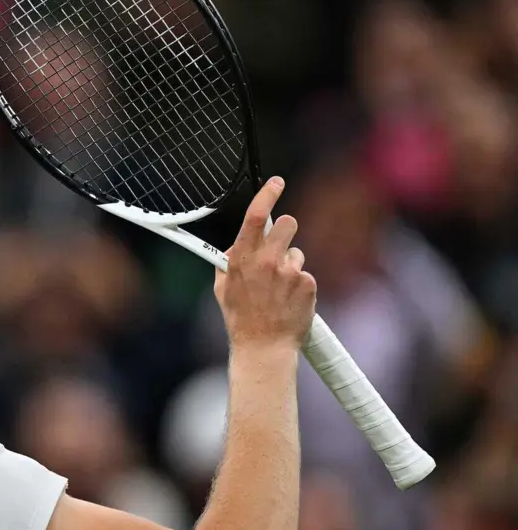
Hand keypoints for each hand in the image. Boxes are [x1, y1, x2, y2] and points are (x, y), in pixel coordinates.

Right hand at [215, 178, 316, 349]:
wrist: (263, 347)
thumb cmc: (241, 319)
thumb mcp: (222, 289)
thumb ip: (227, 263)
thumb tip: (234, 245)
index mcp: (242, 259)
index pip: (257, 216)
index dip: (268, 194)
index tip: (276, 182)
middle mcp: (266, 261)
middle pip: (288, 224)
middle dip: (286, 231)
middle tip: (280, 248)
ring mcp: (289, 272)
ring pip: (297, 252)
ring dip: (290, 264)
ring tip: (279, 289)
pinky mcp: (307, 283)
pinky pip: (305, 274)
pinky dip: (299, 285)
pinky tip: (288, 300)